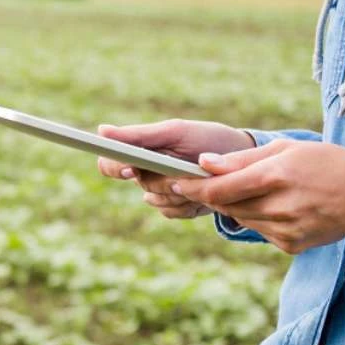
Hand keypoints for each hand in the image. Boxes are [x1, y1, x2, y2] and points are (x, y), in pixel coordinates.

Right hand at [95, 119, 255, 218]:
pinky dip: (189, 204)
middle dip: (165, 179)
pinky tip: (202, 192)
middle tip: (187, 172)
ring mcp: (160, 192)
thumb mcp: (175, 132)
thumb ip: (139, 135)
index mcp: (139, 151)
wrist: (242, 160)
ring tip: (201, 177)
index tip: (131, 169)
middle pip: (141, 184)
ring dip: (180, 192)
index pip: (109, 163)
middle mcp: (144, 172)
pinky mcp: (175, 208)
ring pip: (157, 200)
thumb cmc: (206, 139)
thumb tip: (101, 131)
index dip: (116, 168)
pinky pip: (172, 212)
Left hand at [171, 139, 344, 254]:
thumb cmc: (327, 163)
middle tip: (201, 183)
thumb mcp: (286, 148)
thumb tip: (204, 163)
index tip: (175, 182)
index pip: (218, 189)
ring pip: (241, 219)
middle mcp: (278, 206)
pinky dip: (258, 219)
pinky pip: (259, 231)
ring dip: (236, 206)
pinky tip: (277, 206)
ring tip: (253, 190)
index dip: (192, 187)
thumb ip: (242, 158)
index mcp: (275, 176)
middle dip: (212, 195)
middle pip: (226, 206)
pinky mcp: (291, 246)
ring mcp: (285, 230)